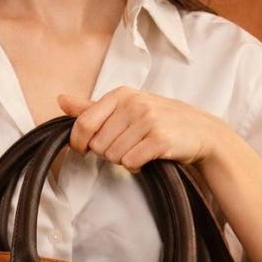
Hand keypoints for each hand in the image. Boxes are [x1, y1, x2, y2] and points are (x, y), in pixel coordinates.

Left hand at [58, 87, 224, 171]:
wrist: (201, 132)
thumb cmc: (159, 120)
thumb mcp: (125, 108)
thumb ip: (91, 107)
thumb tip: (60, 100)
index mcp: (121, 94)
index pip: (84, 124)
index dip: (79, 143)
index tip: (85, 150)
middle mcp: (133, 103)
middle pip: (98, 145)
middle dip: (109, 152)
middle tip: (128, 145)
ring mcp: (148, 120)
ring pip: (113, 156)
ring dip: (124, 159)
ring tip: (140, 150)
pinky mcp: (159, 139)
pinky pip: (130, 162)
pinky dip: (137, 166)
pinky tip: (148, 158)